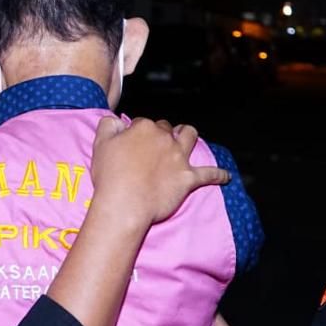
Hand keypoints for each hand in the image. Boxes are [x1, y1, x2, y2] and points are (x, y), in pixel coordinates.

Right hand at [89, 117, 229, 230]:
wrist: (124, 204)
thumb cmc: (110, 175)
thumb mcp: (100, 144)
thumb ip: (108, 125)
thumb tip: (116, 120)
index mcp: (144, 128)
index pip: (142, 123)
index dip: (136, 131)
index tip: (131, 141)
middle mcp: (164, 139)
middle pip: (165, 128)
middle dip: (161, 132)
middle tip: (153, 144)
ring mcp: (178, 158)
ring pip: (190, 137)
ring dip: (188, 135)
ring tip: (186, 138)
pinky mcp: (187, 178)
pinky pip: (209, 174)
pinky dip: (219, 175)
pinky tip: (225, 176)